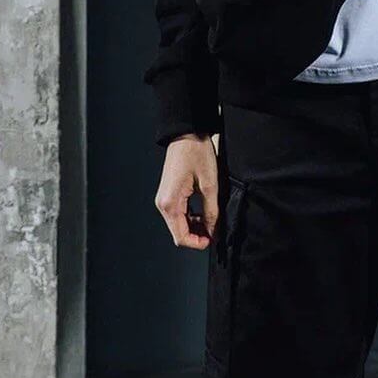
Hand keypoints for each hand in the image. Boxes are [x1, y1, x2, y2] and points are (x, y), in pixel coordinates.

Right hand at [154, 133, 218, 248]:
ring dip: (194, 227)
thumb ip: (211, 211)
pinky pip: (178, 213)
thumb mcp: (209, 184)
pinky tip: (203, 213)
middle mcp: (163, 203)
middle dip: (196, 235)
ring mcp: (164, 199)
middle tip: (215, 231)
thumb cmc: (196, 154)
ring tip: (211, 221)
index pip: (180, 237)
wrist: (186, 134)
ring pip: (178, 224)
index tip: (212, 240)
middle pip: (178, 232)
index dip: (197, 243)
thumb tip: (213, 230)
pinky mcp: (168, 194)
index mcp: (170, 203)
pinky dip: (190, 217)